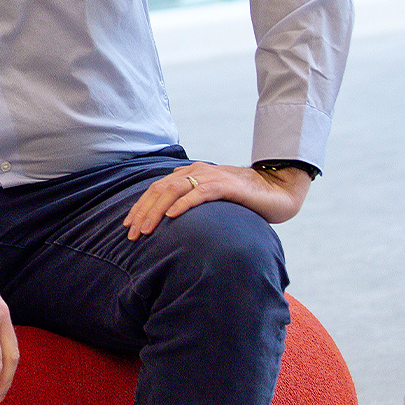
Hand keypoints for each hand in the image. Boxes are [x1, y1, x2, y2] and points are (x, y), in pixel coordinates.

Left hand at [123, 161, 311, 240]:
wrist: (276, 190)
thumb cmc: (244, 199)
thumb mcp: (212, 200)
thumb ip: (192, 203)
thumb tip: (171, 221)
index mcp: (190, 174)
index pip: (157, 189)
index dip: (141, 206)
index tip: (128, 224)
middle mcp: (195, 172)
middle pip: (160, 189)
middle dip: (143, 211)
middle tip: (131, 232)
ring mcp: (209, 176)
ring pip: (173, 191)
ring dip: (156, 210)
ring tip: (145, 229)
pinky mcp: (225, 185)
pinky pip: (199, 193)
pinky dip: (183, 204)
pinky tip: (171, 216)